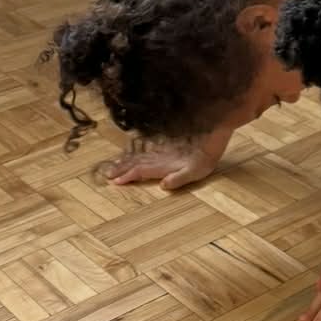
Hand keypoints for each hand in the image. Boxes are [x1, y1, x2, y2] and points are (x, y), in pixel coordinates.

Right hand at [101, 142, 217, 190]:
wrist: (212, 135)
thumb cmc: (205, 158)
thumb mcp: (196, 172)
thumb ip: (179, 178)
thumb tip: (163, 185)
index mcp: (164, 165)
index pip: (141, 170)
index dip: (128, 176)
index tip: (115, 181)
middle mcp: (160, 157)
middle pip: (136, 162)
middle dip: (121, 168)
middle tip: (107, 174)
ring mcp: (163, 152)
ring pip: (140, 156)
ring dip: (126, 160)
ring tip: (114, 165)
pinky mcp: (168, 148)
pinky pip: (147, 151)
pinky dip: (136, 153)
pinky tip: (133, 153)